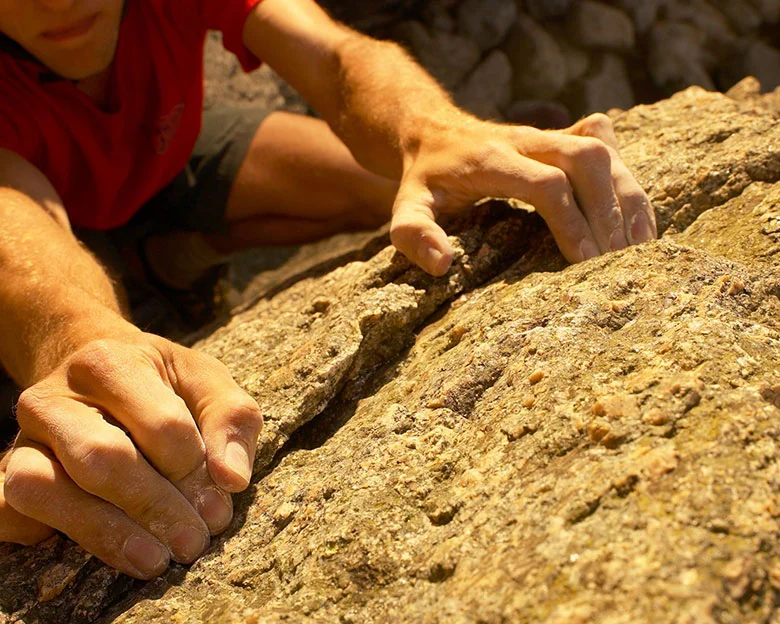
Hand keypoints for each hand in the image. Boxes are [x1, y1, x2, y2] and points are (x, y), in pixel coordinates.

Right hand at [0, 332, 262, 578]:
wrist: (98, 373)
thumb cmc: (161, 384)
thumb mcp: (205, 381)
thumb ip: (231, 419)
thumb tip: (233, 480)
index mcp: (109, 362)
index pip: (162, 424)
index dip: (194, 469)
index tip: (219, 500)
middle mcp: (54, 397)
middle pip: (102, 459)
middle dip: (156, 508)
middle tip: (194, 543)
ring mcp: (24, 438)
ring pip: (43, 489)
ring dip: (105, 533)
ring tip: (155, 559)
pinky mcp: (7, 474)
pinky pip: (6, 512)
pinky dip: (45, 534)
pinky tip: (101, 547)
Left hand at [390, 112, 656, 274]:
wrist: (434, 130)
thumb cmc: (424, 178)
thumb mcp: (406, 206)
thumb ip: (414, 234)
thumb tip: (442, 265)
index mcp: (490, 159)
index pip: (545, 183)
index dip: (571, 221)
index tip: (585, 262)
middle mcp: (526, 140)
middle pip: (586, 158)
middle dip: (608, 208)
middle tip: (617, 260)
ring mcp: (547, 136)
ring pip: (603, 151)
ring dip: (626, 198)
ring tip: (639, 249)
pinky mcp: (563, 139)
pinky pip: (608, 150)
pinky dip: (628, 186)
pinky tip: (639, 225)